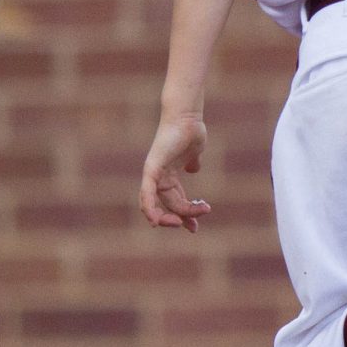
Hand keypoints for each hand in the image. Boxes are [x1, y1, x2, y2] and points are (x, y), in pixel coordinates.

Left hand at [139, 111, 210, 231]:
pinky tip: (155, 221)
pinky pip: (147, 193)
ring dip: (177, 215)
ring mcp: (153, 174)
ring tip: (199, 213)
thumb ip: (192, 162)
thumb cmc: (190, 131)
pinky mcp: (151, 169)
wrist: (188, 118)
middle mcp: (158, 178)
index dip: (185, 215)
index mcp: (168, 177)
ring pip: (160, 204)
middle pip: (168, 206)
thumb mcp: (193, 153)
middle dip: (182, 219)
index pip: (174, 202)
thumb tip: (194, 169)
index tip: (196, 225)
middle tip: (194, 228)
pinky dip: (150, 208)